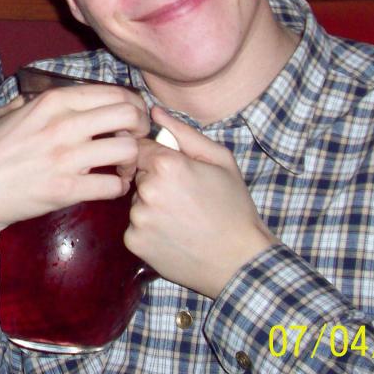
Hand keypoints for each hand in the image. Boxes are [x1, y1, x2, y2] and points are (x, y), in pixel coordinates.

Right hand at [0, 83, 148, 273]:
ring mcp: (66, 158)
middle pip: (130, 115)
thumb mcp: (5, 113)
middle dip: (141, 128)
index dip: (132, 106)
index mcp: (51, 101)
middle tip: (133, 141)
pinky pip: (113, 185)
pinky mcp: (66, 189)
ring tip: (122, 168)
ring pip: (128, 150)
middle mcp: (63, 124)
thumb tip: (46, 96)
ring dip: (133, 160)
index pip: (114, 93)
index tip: (130, 119)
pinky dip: (119, 188)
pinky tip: (110, 187)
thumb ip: (31, 101)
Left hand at [124, 110, 275, 298]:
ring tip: (182, 219)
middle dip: (155, 181)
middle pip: (138, 175)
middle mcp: (147, 190)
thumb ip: (184, 133)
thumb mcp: (220, 161)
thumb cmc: (234, 208)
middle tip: (185, 198)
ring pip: (136, 202)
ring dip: (151, 206)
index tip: (174, 171)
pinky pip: (135, 227)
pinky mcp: (134, 242)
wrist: (239, 261)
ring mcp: (138, 218)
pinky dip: (149, 230)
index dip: (157, 157)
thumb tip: (155, 111)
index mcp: (167, 165)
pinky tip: (174, 235)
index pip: (140, 147)